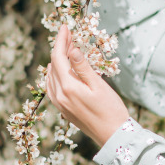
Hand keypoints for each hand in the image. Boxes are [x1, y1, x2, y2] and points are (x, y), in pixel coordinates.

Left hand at [46, 24, 129, 149]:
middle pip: (53, 66)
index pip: (58, 58)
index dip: (60, 41)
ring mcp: (60, 104)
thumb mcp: (99, 86)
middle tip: (69, 36)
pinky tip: (62, 70)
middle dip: (59, 49)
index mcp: (68, 88)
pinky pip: (52, 87)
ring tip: (67, 50)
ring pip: (51, 76)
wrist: (113, 136)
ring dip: (57, 61)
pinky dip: (55, 74)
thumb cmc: (111, 110)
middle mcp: (59, 96)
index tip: (65, 27)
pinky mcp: (63, 109)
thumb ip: (83, 67)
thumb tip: (73, 49)